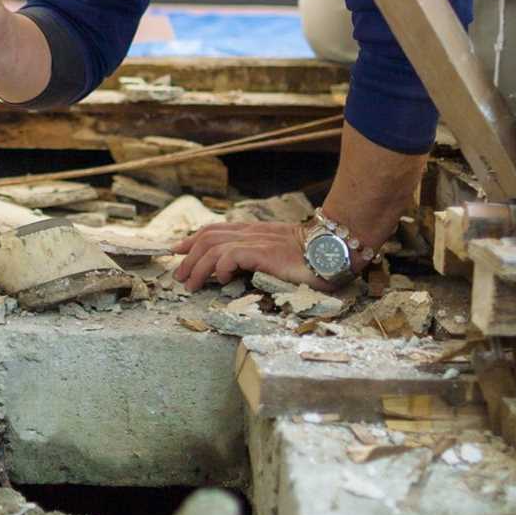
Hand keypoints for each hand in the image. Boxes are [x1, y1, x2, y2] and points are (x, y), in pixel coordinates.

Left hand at [173, 221, 331, 291]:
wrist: (337, 248)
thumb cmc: (314, 257)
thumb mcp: (280, 255)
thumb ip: (260, 258)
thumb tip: (237, 271)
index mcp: (255, 232)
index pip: (215, 230)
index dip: (193, 240)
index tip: (178, 251)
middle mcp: (252, 233)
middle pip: (208, 237)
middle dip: (189, 256)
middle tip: (179, 276)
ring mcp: (258, 241)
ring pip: (214, 247)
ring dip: (197, 266)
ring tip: (190, 283)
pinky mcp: (265, 252)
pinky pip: (231, 255)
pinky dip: (220, 266)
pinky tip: (219, 279)